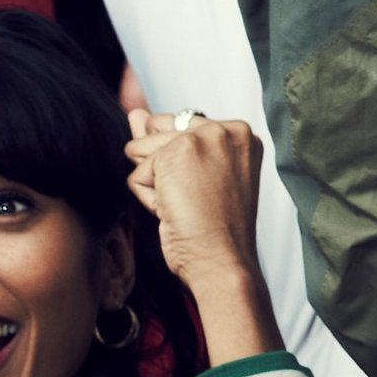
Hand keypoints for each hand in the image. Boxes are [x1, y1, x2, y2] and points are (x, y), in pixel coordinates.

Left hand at [125, 111, 264, 292]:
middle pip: (159, 134)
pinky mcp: (176, 153)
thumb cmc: (214, 231)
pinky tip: (174, 213)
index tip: (198, 192)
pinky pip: (137, 175)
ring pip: (144, 152)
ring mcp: (201, 137)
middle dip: (161, 172)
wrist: (222, 261)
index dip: (176, 163)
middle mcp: (226, 128)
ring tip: (185, 207)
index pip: (184, 128)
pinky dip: (147, 200)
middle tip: (193, 202)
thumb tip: (134, 114)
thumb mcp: (195, 179)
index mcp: (241, 134)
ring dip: (154, 187)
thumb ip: (166, 141)